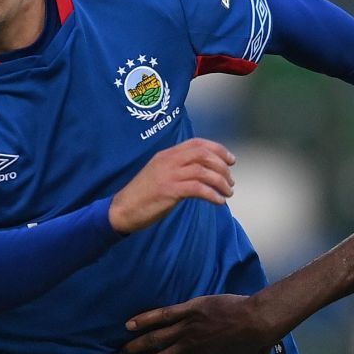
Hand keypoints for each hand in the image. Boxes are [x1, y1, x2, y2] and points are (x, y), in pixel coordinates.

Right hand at [107, 138, 235, 234]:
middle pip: (204, 155)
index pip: (198, 144)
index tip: (231, 160)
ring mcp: (169, 175)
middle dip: (222, 167)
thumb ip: (179, 168)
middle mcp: (169, 160)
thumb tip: (205, 172)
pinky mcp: (169, 191)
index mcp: (167, 154)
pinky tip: (219, 202)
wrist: (123, 209)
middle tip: (231, 181)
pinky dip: (213, 195)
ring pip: (204, 171)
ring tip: (228, 193)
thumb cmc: (144, 194)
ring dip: (221, 182)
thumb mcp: (161, 173)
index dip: (218, 150)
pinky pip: (198, 189)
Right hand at [121, 291, 279, 353]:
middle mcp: (188, 349)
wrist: (260, 318)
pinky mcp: (188, 310)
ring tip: (122, 353)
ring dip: (136, 346)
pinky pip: (162, 315)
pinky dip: (144, 319)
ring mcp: (186, 328)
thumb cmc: (254, 347)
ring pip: (154, 339)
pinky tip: (129, 325)